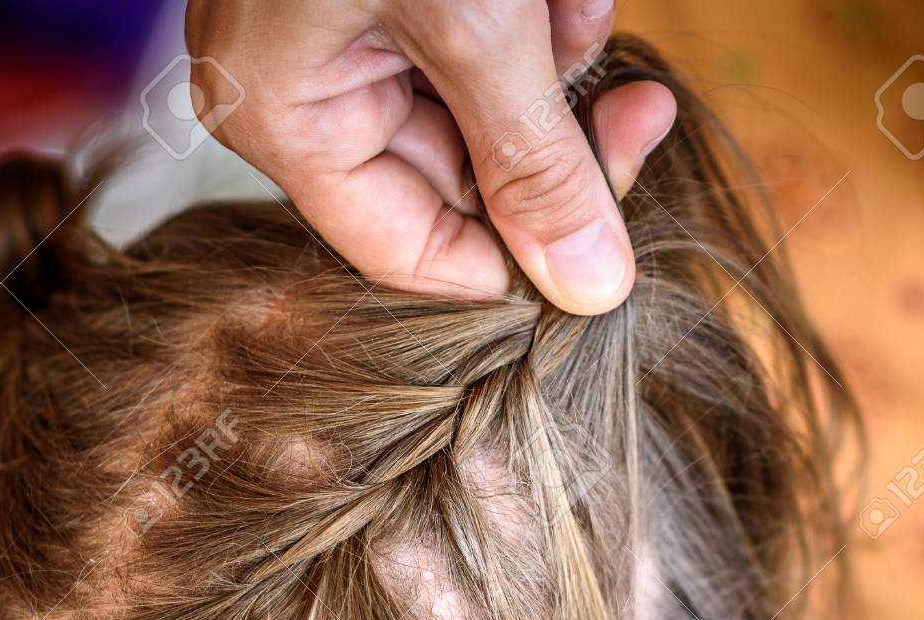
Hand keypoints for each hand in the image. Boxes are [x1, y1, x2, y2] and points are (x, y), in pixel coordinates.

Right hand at [183, 0, 675, 312]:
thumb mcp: (475, 20)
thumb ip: (537, 163)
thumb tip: (592, 289)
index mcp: (285, 119)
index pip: (408, 249)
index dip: (510, 258)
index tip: (606, 241)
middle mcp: (299, 89)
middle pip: (453, 177)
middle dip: (549, 139)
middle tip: (638, 110)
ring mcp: (339, 30)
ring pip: (478, 105)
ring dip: (551, 66)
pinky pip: (479, 38)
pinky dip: (536, 13)